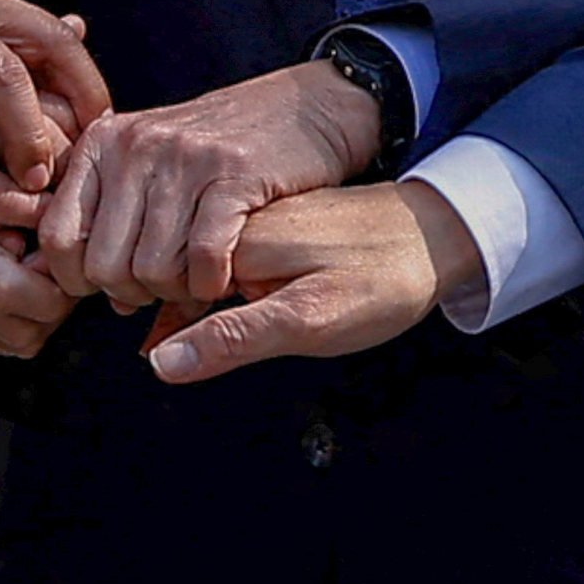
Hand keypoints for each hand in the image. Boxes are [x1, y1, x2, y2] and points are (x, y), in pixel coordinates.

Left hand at [31, 60, 381, 308]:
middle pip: (104, 266)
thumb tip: (91, 295)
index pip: (57, 238)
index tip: (115, 285)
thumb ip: (111, 219)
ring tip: (197, 279)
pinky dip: (213, 283)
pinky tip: (225, 275)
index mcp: (102, 143)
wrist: (304, 108)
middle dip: (135, 293)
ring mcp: (182, 157)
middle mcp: (133, 145)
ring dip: (178, 292)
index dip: (80, 280)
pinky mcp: (234, 174)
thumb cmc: (221, 153)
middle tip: (166, 285)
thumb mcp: (152, 165)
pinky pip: (204, 259)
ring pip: (153, 269)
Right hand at [144, 182, 481, 383]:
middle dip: (151, 301)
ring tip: (161, 335)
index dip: (142, 308)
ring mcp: (259, 221)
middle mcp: (242, 222)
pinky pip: (222, 256)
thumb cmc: (384, 281)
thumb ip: (234, 339)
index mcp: (240, 239)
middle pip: (169, 263)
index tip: (144, 351)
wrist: (441, 235)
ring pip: (193, 260)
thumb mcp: (310, 322)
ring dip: (175, 296)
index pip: (157, 271)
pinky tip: (201, 313)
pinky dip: (206, 286)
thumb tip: (162, 362)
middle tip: (149, 352)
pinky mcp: (277, 226)